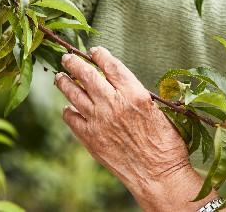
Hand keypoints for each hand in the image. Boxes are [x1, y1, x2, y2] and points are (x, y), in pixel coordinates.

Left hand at [56, 47, 213, 211]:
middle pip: (87, 74)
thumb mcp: (157, 110)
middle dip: (74, 62)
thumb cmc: (166, 144)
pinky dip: (68, 110)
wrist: (158, 175)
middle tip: (67, 58)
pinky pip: (71, 118)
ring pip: (73, 93)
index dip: (99, 54)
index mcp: (134, 93)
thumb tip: (119, 84)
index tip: (93, 51)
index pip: (110, 65)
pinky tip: (69, 108)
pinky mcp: (90, 138)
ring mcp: (99, 121)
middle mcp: (113, 103)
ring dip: (64, 82)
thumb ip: (136, 94)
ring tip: (60, 77)